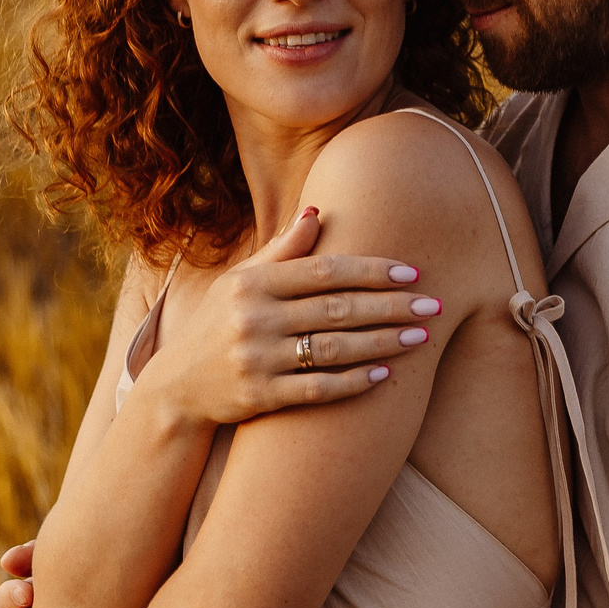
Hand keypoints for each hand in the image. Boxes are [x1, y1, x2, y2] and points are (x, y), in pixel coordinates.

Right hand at [141, 206, 443, 426]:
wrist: (176, 387)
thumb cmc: (220, 324)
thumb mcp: (242, 281)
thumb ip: (282, 250)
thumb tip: (318, 211)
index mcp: (252, 283)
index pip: (324, 271)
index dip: (371, 270)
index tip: (411, 272)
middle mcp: (253, 318)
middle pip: (336, 309)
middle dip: (390, 306)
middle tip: (431, 305)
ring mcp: (256, 359)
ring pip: (334, 348)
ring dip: (383, 343)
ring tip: (421, 337)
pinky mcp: (259, 396)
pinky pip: (317, 388)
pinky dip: (354, 382)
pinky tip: (385, 374)